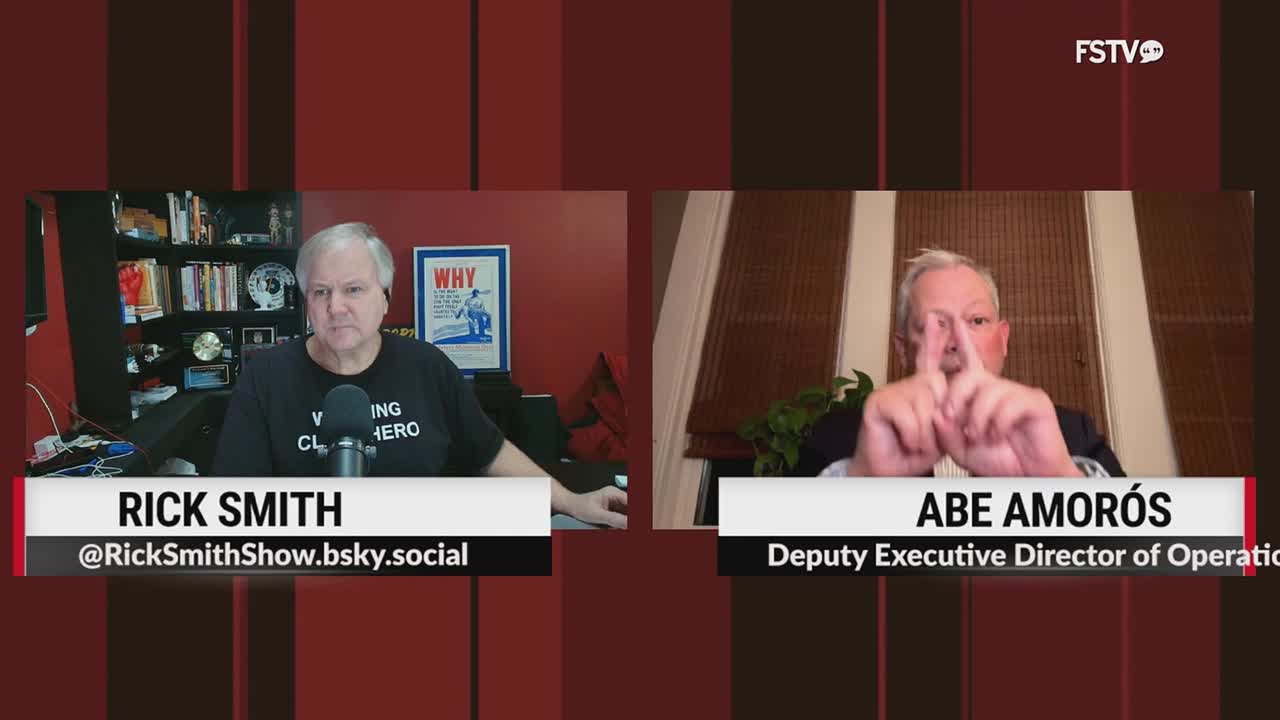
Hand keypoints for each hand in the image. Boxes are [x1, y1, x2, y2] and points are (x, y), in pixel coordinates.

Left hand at [564, 486, 627, 527]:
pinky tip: (614, 527)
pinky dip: (619, 524)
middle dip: (627, 519)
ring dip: (624, 522)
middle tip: (622, 526)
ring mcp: (613, 504)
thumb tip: (627, 523)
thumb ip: (613, 519)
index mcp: (613, 493)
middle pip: (629, 508)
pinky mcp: (611, 511)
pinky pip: (620, 517)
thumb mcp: (597, 514)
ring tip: (616, 527)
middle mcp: (615, 497)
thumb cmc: (579, 506)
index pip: (630, 502)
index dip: (633, 513)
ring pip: (625, 514)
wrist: (570, 507)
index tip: (632, 522)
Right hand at [849, 313, 948, 475]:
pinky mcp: (878, 401)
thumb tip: (954, 394)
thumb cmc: (915, 453)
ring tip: (916, 443)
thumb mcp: (944, 431)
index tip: (938, 318)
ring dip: (926, 433)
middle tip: (928, 438)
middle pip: (938, 384)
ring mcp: (891, 390)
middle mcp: (908, 384)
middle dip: (940, 417)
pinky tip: (904, 440)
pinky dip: (912, 435)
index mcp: (923, 389)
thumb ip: (952, 411)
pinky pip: (908, 414)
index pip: (930, 359)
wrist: (891, 471)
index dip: (934, 339)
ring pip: (925, 404)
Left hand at [934, 315, 1079, 476]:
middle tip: (952, 418)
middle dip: (956, 396)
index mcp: (981, 397)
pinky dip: (998, 423)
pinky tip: (999, 435)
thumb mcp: (960, 449)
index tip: (952, 320)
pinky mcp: (1036, 401)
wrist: (1028, 477)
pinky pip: (1009, 403)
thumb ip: (945, 432)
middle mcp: (999, 389)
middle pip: (970, 376)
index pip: (971, 363)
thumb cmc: (998, 460)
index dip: (962, 341)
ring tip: (980, 435)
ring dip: (978, 418)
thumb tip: (938, 413)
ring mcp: (1019, 393)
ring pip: (989, 391)